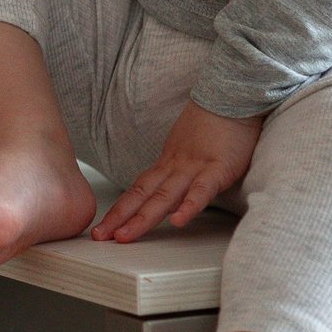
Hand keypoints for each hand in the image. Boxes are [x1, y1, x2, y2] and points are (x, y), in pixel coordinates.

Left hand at [93, 103, 263, 240]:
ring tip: (124, 236)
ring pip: (164, 196)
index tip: (103, 226)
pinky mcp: (219, 168)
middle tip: (99, 237)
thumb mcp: (188, 147)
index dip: (120, 208)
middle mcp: (175, 166)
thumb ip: (178, 169)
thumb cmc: (215, 122)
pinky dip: (189, 206)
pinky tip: (178, 222)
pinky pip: (202, 190)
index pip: (138, 189)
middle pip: (143, 195)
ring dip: (143, 218)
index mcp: (168, 162)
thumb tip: (170, 192)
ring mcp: (195, 167)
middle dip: (119, 218)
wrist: (232, 94)